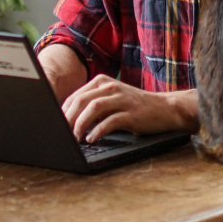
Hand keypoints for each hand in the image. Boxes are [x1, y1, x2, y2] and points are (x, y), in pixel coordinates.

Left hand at [61, 75, 196, 141]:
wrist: (165, 109)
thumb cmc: (135, 107)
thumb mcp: (111, 100)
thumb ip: (93, 105)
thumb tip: (68, 120)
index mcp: (102, 82)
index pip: (75, 96)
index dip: (63, 112)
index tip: (57, 125)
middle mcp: (110, 87)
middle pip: (81, 101)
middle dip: (68, 119)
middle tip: (63, 133)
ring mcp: (122, 99)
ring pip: (93, 108)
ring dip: (81, 124)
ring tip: (76, 137)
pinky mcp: (132, 113)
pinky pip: (110, 121)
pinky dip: (98, 131)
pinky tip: (92, 139)